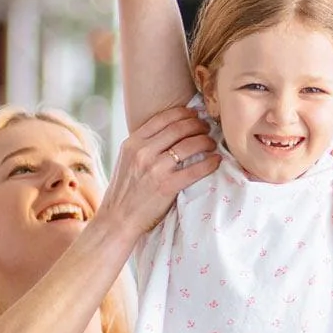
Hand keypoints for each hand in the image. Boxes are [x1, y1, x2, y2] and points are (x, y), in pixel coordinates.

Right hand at [95, 105, 219, 236]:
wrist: (117, 219)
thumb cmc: (124, 191)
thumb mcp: (126, 160)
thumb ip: (143, 145)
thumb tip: (169, 132)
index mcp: (133, 143)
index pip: (163, 118)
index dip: (183, 113)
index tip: (194, 114)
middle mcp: (143, 152)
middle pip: (179, 128)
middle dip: (198, 125)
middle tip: (207, 128)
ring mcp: (155, 168)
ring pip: (189, 145)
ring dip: (206, 141)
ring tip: (212, 143)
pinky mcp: (167, 186)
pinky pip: (195, 169)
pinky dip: (209, 163)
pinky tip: (216, 161)